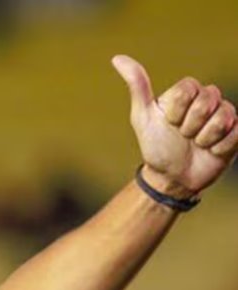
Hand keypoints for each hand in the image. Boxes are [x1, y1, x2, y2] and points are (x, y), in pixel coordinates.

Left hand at [113, 55, 237, 198]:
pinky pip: (236, 134)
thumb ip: (137, 86)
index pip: (189, 88)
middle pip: (207, 100)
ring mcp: (225, 116)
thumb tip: (117, 58)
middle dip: (190, 125)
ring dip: (204, 138)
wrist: (171, 177)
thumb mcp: (143, 117)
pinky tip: (211, 151)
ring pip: (224, 118)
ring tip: (196, 144)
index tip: (169, 123)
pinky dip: (218, 148)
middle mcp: (208, 100)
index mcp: (187, 93)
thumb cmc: (157, 146)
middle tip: (183, 136)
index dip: (177, 110)